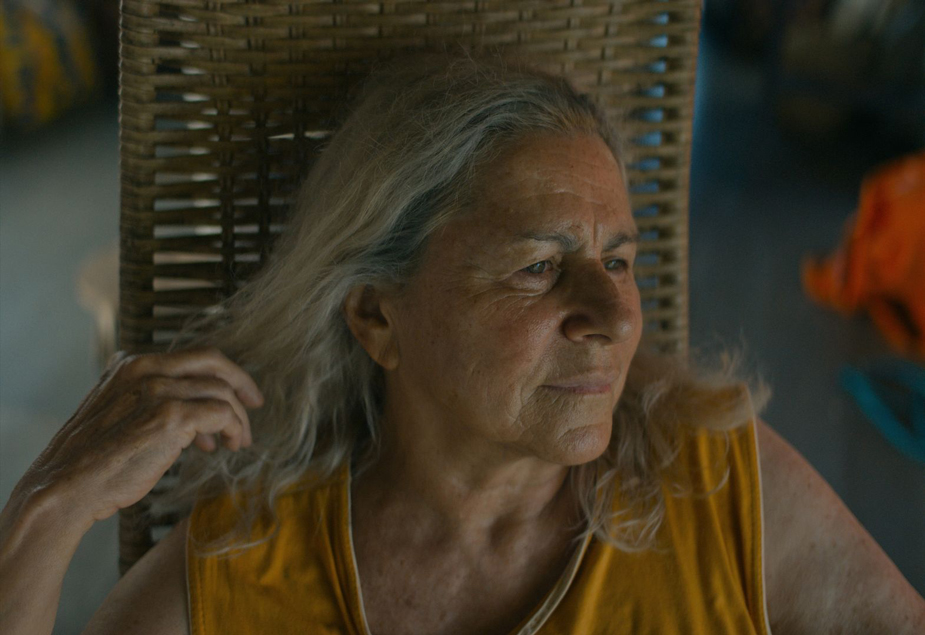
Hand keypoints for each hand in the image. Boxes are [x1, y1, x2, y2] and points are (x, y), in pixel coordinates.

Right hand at [16, 346, 263, 528]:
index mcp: (132, 364)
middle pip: (213, 361)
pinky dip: (232, 428)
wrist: (66, 487)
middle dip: (242, 382)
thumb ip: (146, 397)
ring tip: (235, 442)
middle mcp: (146, 369)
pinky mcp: (170, 416)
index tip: (238, 392)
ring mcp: (158, 390)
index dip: (223, 373)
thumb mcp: (116, 410)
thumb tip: (190, 405)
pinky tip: (226, 447)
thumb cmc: (92, 459)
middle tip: (256, 404)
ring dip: (237, 418)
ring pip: (221, 392)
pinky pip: (221, 413)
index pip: (194, 356)